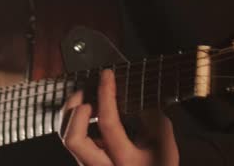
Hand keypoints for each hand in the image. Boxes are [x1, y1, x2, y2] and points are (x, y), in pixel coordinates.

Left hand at [60, 69, 177, 165]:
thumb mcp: (166, 147)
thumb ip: (155, 122)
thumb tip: (139, 101)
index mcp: (124, 160)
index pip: (108, 123)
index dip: (105, 94)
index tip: (107, 76)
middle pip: (73, 139)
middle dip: (75, 109)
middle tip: (86, 92)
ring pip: (67, 140)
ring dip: (71, 114)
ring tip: (85, 99)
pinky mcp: (87, 163)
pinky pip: (73, 140)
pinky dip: (75, 123)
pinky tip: (88, 114)